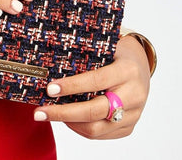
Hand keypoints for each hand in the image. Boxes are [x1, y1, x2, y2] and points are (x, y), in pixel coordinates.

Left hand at [33, 34, 150, 138]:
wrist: (142, 64)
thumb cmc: (118, 52)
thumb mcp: (107, 46)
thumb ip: (87, 55)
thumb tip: (52, 63)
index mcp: (128, 70)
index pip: (96, 81)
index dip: (71, 86)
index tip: (49, 89)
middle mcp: (134, 95)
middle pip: (94, 111)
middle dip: (63, 113)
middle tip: (39, 112)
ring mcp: (133, 114)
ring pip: (96, 128)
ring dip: (69, 123)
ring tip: (49, 114)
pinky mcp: (129, 127)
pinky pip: (101, 134)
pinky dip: (80, 128)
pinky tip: (66, 119)